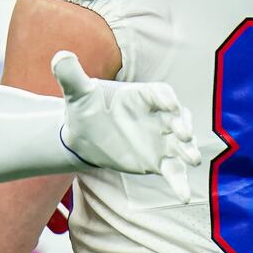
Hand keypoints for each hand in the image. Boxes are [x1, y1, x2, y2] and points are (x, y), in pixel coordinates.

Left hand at [53, 51, 199, 200]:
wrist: (83, 135)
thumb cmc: (84, 108)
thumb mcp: (76, 92)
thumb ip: (71, 76)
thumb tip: (60, 56)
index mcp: (141, 95)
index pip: (160, 93)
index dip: (166, 98)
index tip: (169, 105)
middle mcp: (157, 116)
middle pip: (179, 118)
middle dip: (184, 124)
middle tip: (184, 133)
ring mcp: (160, 139)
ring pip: (181, 145)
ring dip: (188, 150)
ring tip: (192, 158)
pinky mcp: (157, 160)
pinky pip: (173, 171)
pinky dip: (180, 183)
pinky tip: (184, 196)